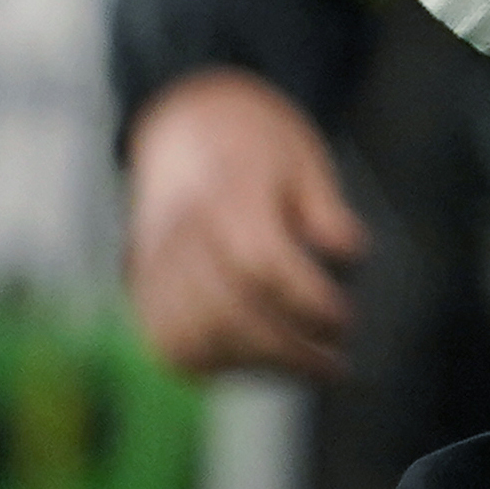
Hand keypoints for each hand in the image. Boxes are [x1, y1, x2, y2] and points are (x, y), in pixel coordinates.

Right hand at [123, 69, 364, 380]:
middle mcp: (180, 233)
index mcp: (226, 192)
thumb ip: (325, 210)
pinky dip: (208, 363)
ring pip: (191, 336)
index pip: (260, 264)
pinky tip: (250, 364)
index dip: (306, 302)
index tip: (345, 320)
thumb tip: (350, 255)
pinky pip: (165, 341)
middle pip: (226, 311)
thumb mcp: (304, 157)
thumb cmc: (253, 139)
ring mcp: (152, 262)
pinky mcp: (139, 284)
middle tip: (334, 363)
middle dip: (287, 351)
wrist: (183, 120)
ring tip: (301, 368)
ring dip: (250, 365)